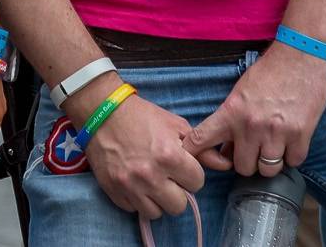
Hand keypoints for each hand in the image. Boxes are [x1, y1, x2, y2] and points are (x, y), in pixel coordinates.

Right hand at [70, 86, 204, 219]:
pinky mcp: (114, 192)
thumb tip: (223, 164)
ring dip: (158, 199)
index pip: (197, 183)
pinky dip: (138, 200)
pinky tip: (136, 183)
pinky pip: (134, 210)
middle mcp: (150, 175)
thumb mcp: (175, 125)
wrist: (102, 113)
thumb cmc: (141, 116)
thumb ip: (200, 148)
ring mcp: (130, 186)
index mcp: (168, 156)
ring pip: (157, 213)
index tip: (182, 166)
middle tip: (168, 177)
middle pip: (178, 205)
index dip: (192, 174)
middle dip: (177, 191)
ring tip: (152, 182)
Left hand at [183, 43, 325, 176]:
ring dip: (270, 161)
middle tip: (255, 148)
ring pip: (267, 170)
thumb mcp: (241, 91)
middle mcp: (251, 126)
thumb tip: (226, 149)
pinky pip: (293, 162)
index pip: (200, 141)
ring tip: (275, 145)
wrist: (302, 54)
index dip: (197, 156)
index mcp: (231, 112)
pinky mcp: (301, 135)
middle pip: (242, 167)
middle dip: (248, 160)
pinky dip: (292, 155)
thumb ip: (231, 120)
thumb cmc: (270, 70)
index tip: (202, 161)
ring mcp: (276, 132)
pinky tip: (292, 141)